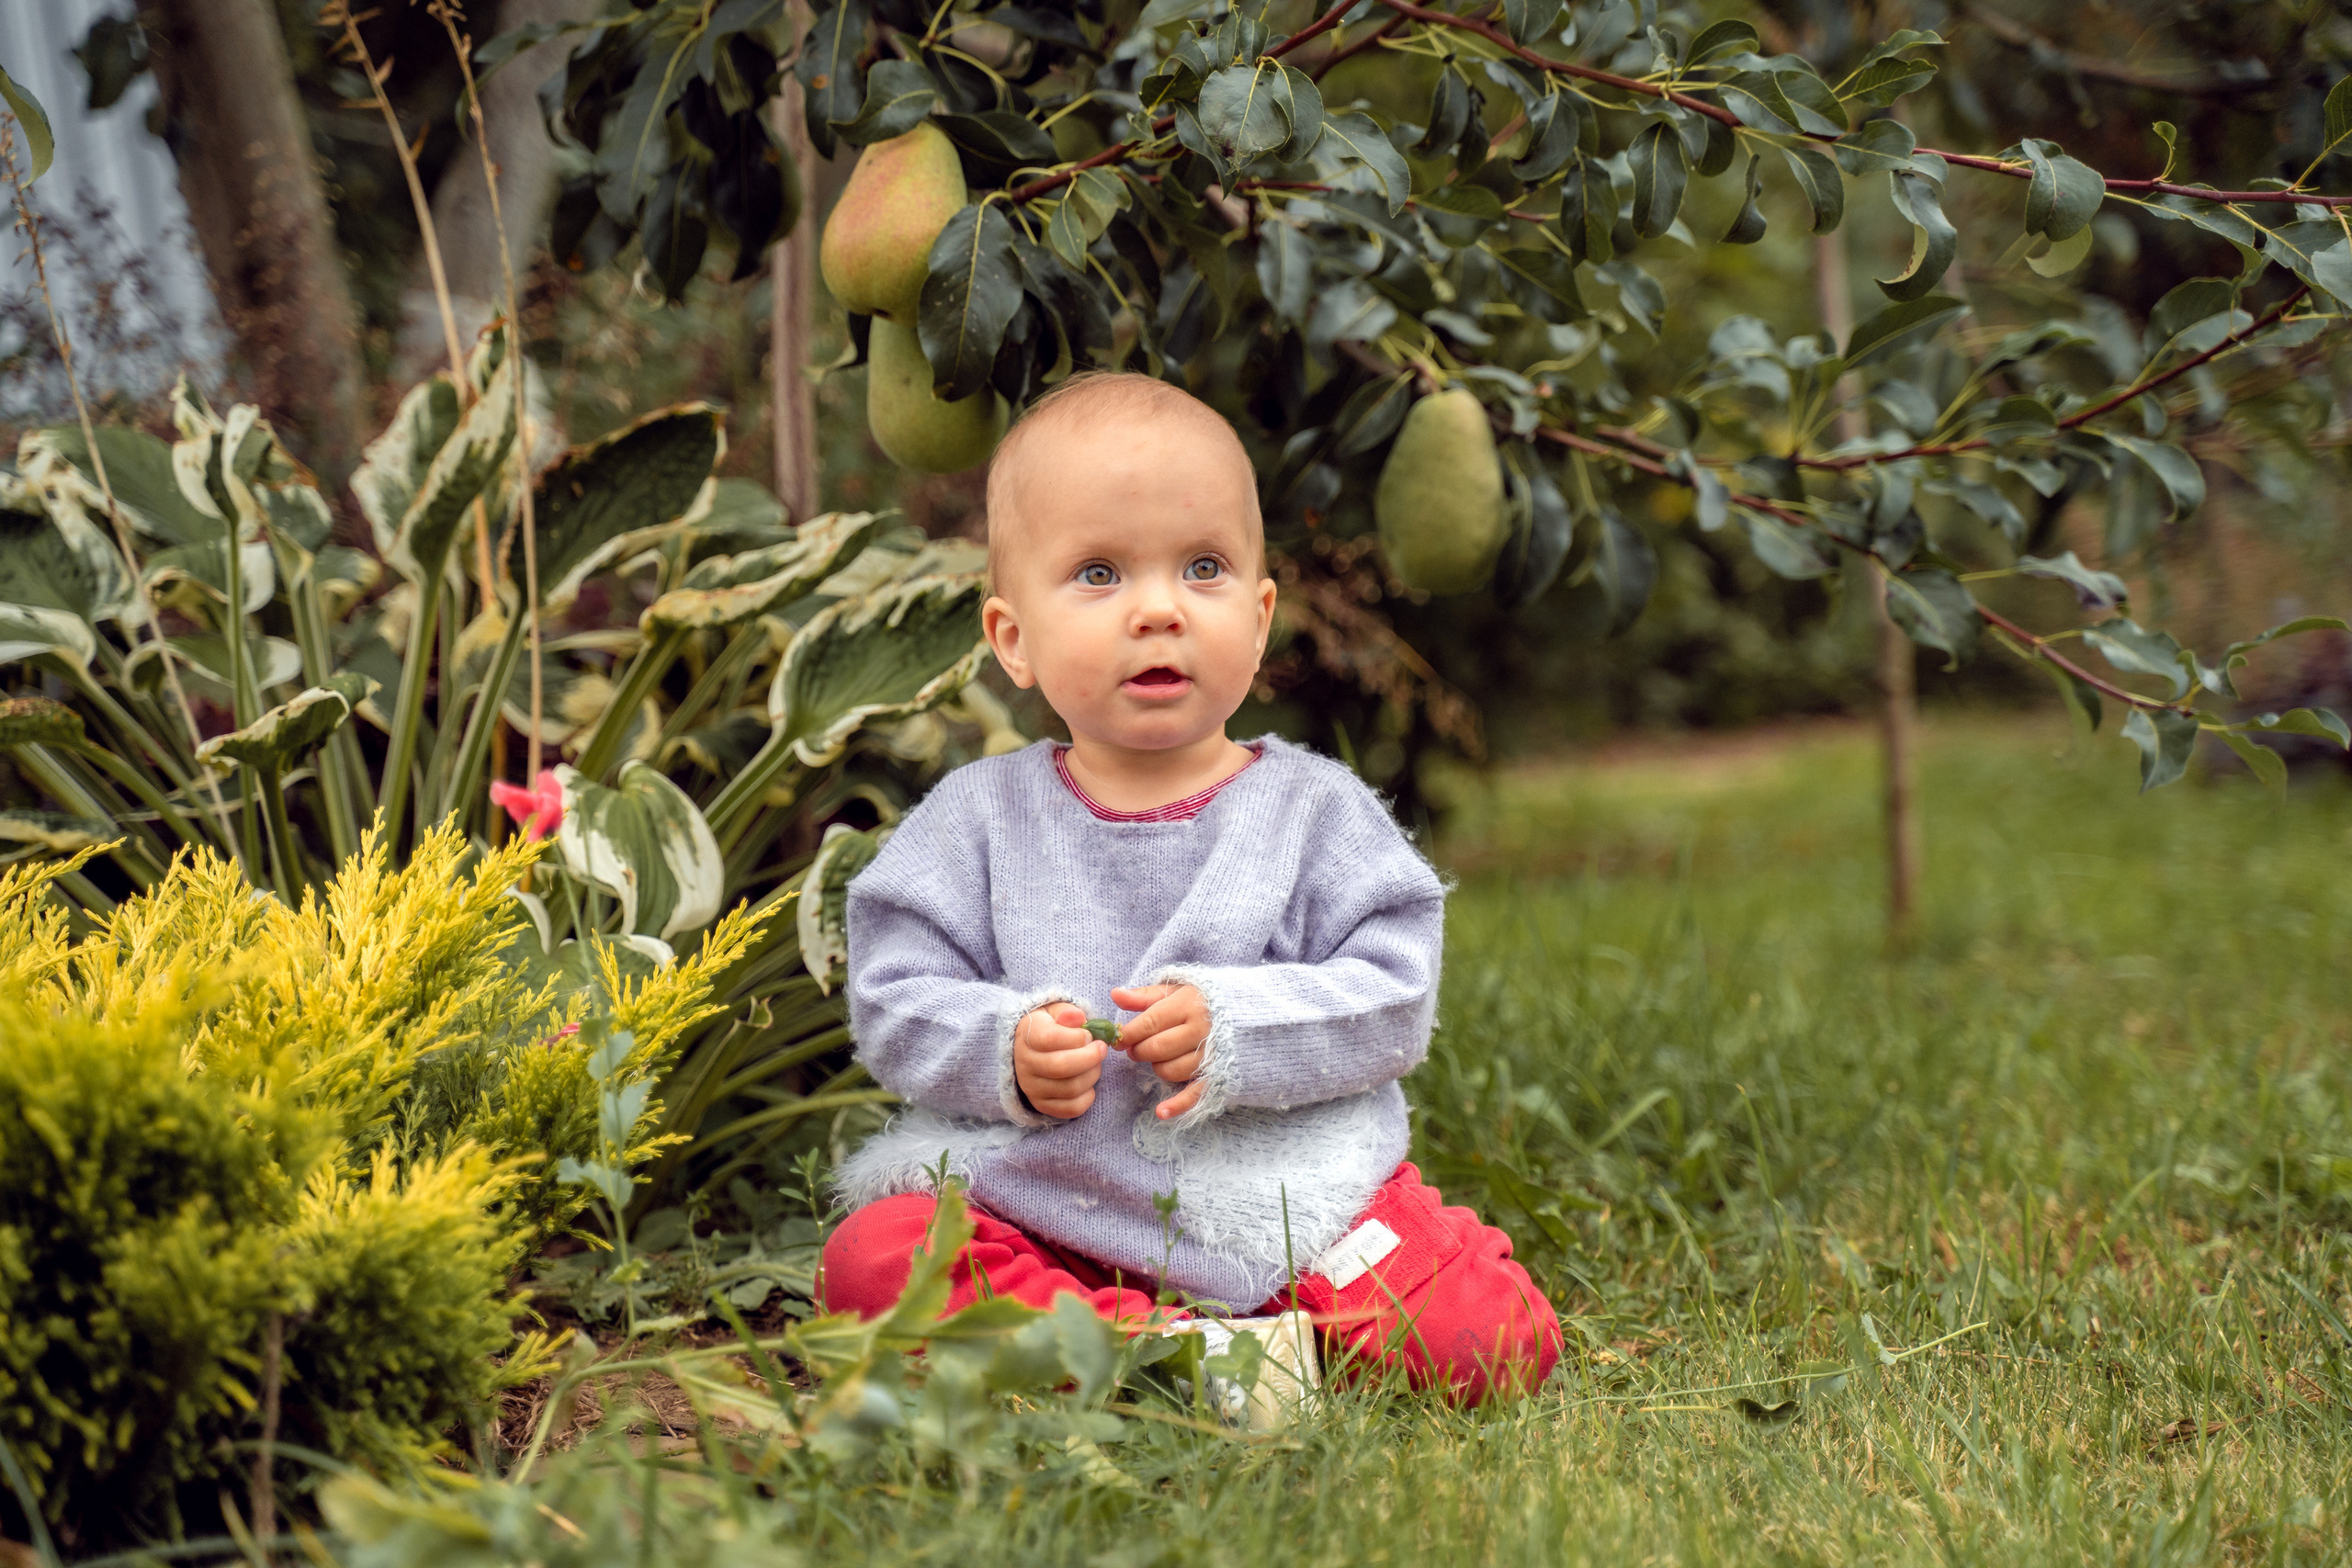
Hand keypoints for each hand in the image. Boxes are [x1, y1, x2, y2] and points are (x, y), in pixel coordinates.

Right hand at [1014, 1001, 1105, 1118]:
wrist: (1033, 1050)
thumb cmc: (1051, 1027)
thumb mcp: (1055, 1013)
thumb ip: (1066, 1013)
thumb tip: (1077, 1017)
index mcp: (1027, 1035)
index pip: (1050, 1039)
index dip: (1076, 1037)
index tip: (1088, 1035)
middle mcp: (1024, 1063)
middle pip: (1060, 1067)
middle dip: (1090, 1057)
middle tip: (1101, 1048)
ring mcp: (1031, 1087)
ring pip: (1069, 1088)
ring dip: (1092, 1075)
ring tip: (1096, 1064)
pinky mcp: (1042, 1105)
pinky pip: (1071, 1109)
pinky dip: (1088, 1097)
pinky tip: (1089, 1082)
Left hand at [1111, 983, 1210, 1120]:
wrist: (1248, 1015)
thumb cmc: (1203, 1002)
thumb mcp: (1176, 991)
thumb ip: (1145, 996)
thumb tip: (1115, 994)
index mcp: (1188, 1006)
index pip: (1149, 1023)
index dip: (1129, 1033)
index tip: (1119, 1038)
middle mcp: (1201, 1030)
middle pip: (1157, 1048)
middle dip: (1139, 1051)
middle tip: (1137, 1048)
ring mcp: (1211, 1055)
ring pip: (1170, 1070)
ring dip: (1157, 1067)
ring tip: (1160, 1057)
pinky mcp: (1218, 1075)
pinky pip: (1195, 1094)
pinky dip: (1177, 1105)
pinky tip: (1161, 1111)